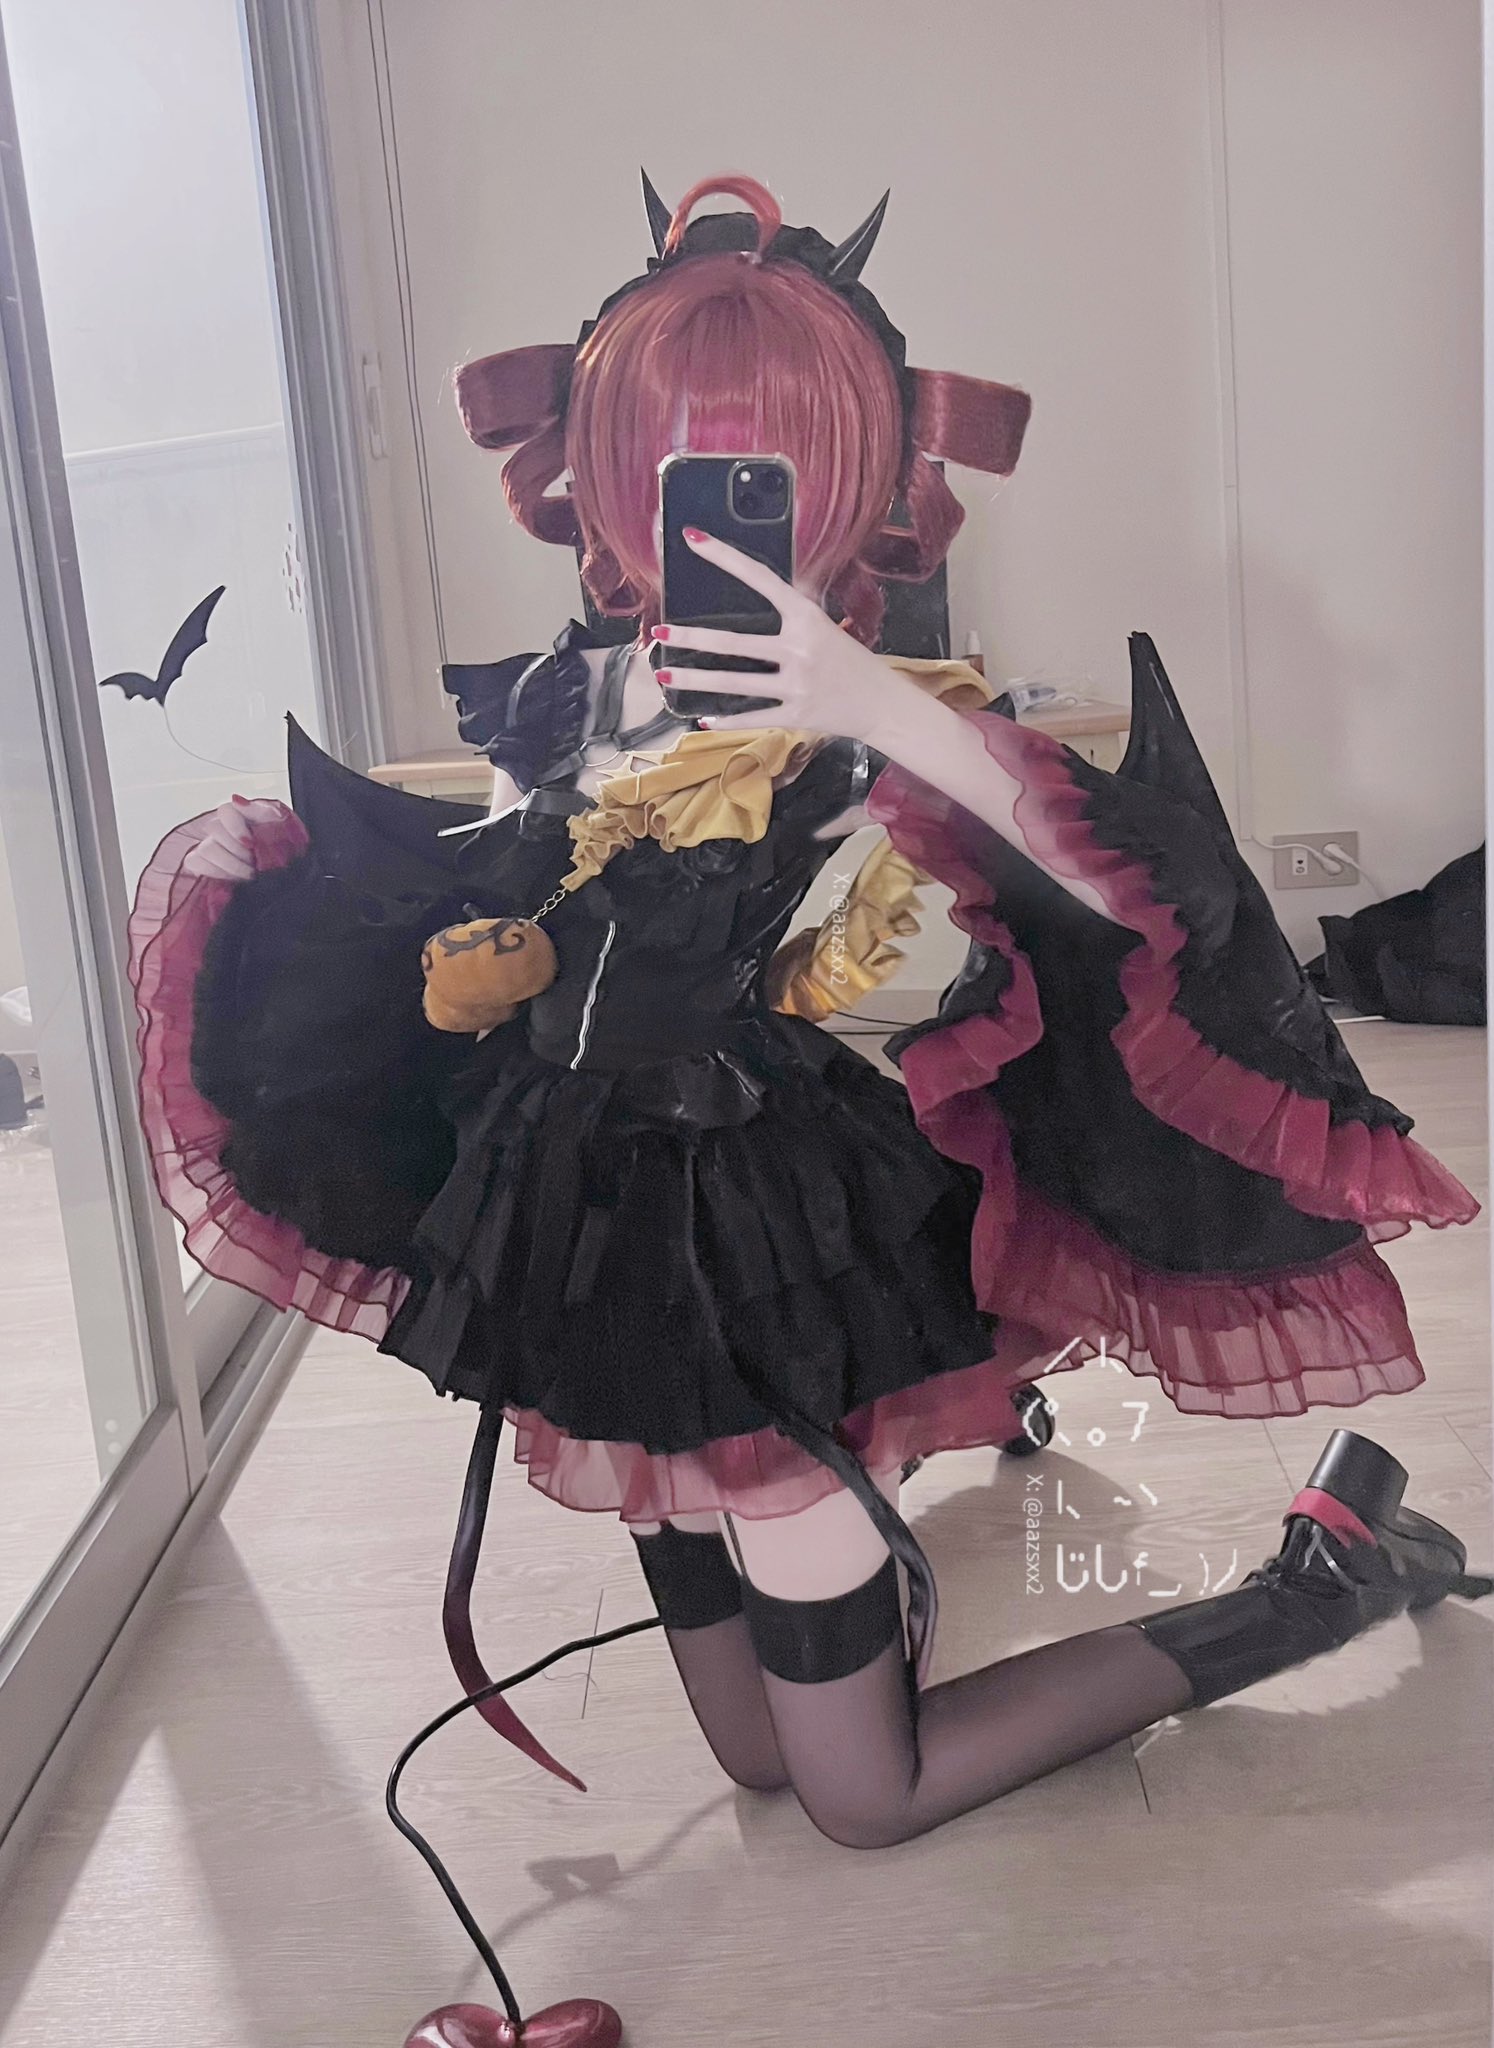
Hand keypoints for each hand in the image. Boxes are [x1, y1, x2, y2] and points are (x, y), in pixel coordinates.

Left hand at [650, 529, 914, 746]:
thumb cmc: (849, 660)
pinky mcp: (796, 714)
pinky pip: (752, 716)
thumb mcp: (824, 624)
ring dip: (694, 680)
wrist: (883, 704)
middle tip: (658, 634)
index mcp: (806, 616)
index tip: (694, 539)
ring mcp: (796, 683)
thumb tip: (762, 584)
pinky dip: (725, 719)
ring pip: (734, 682)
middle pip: (733, 642)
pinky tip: (701, 716)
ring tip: (663, 674)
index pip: (760, 578)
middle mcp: (799, 647)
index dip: (724, 557)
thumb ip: (793, 607)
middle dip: (690, 639)